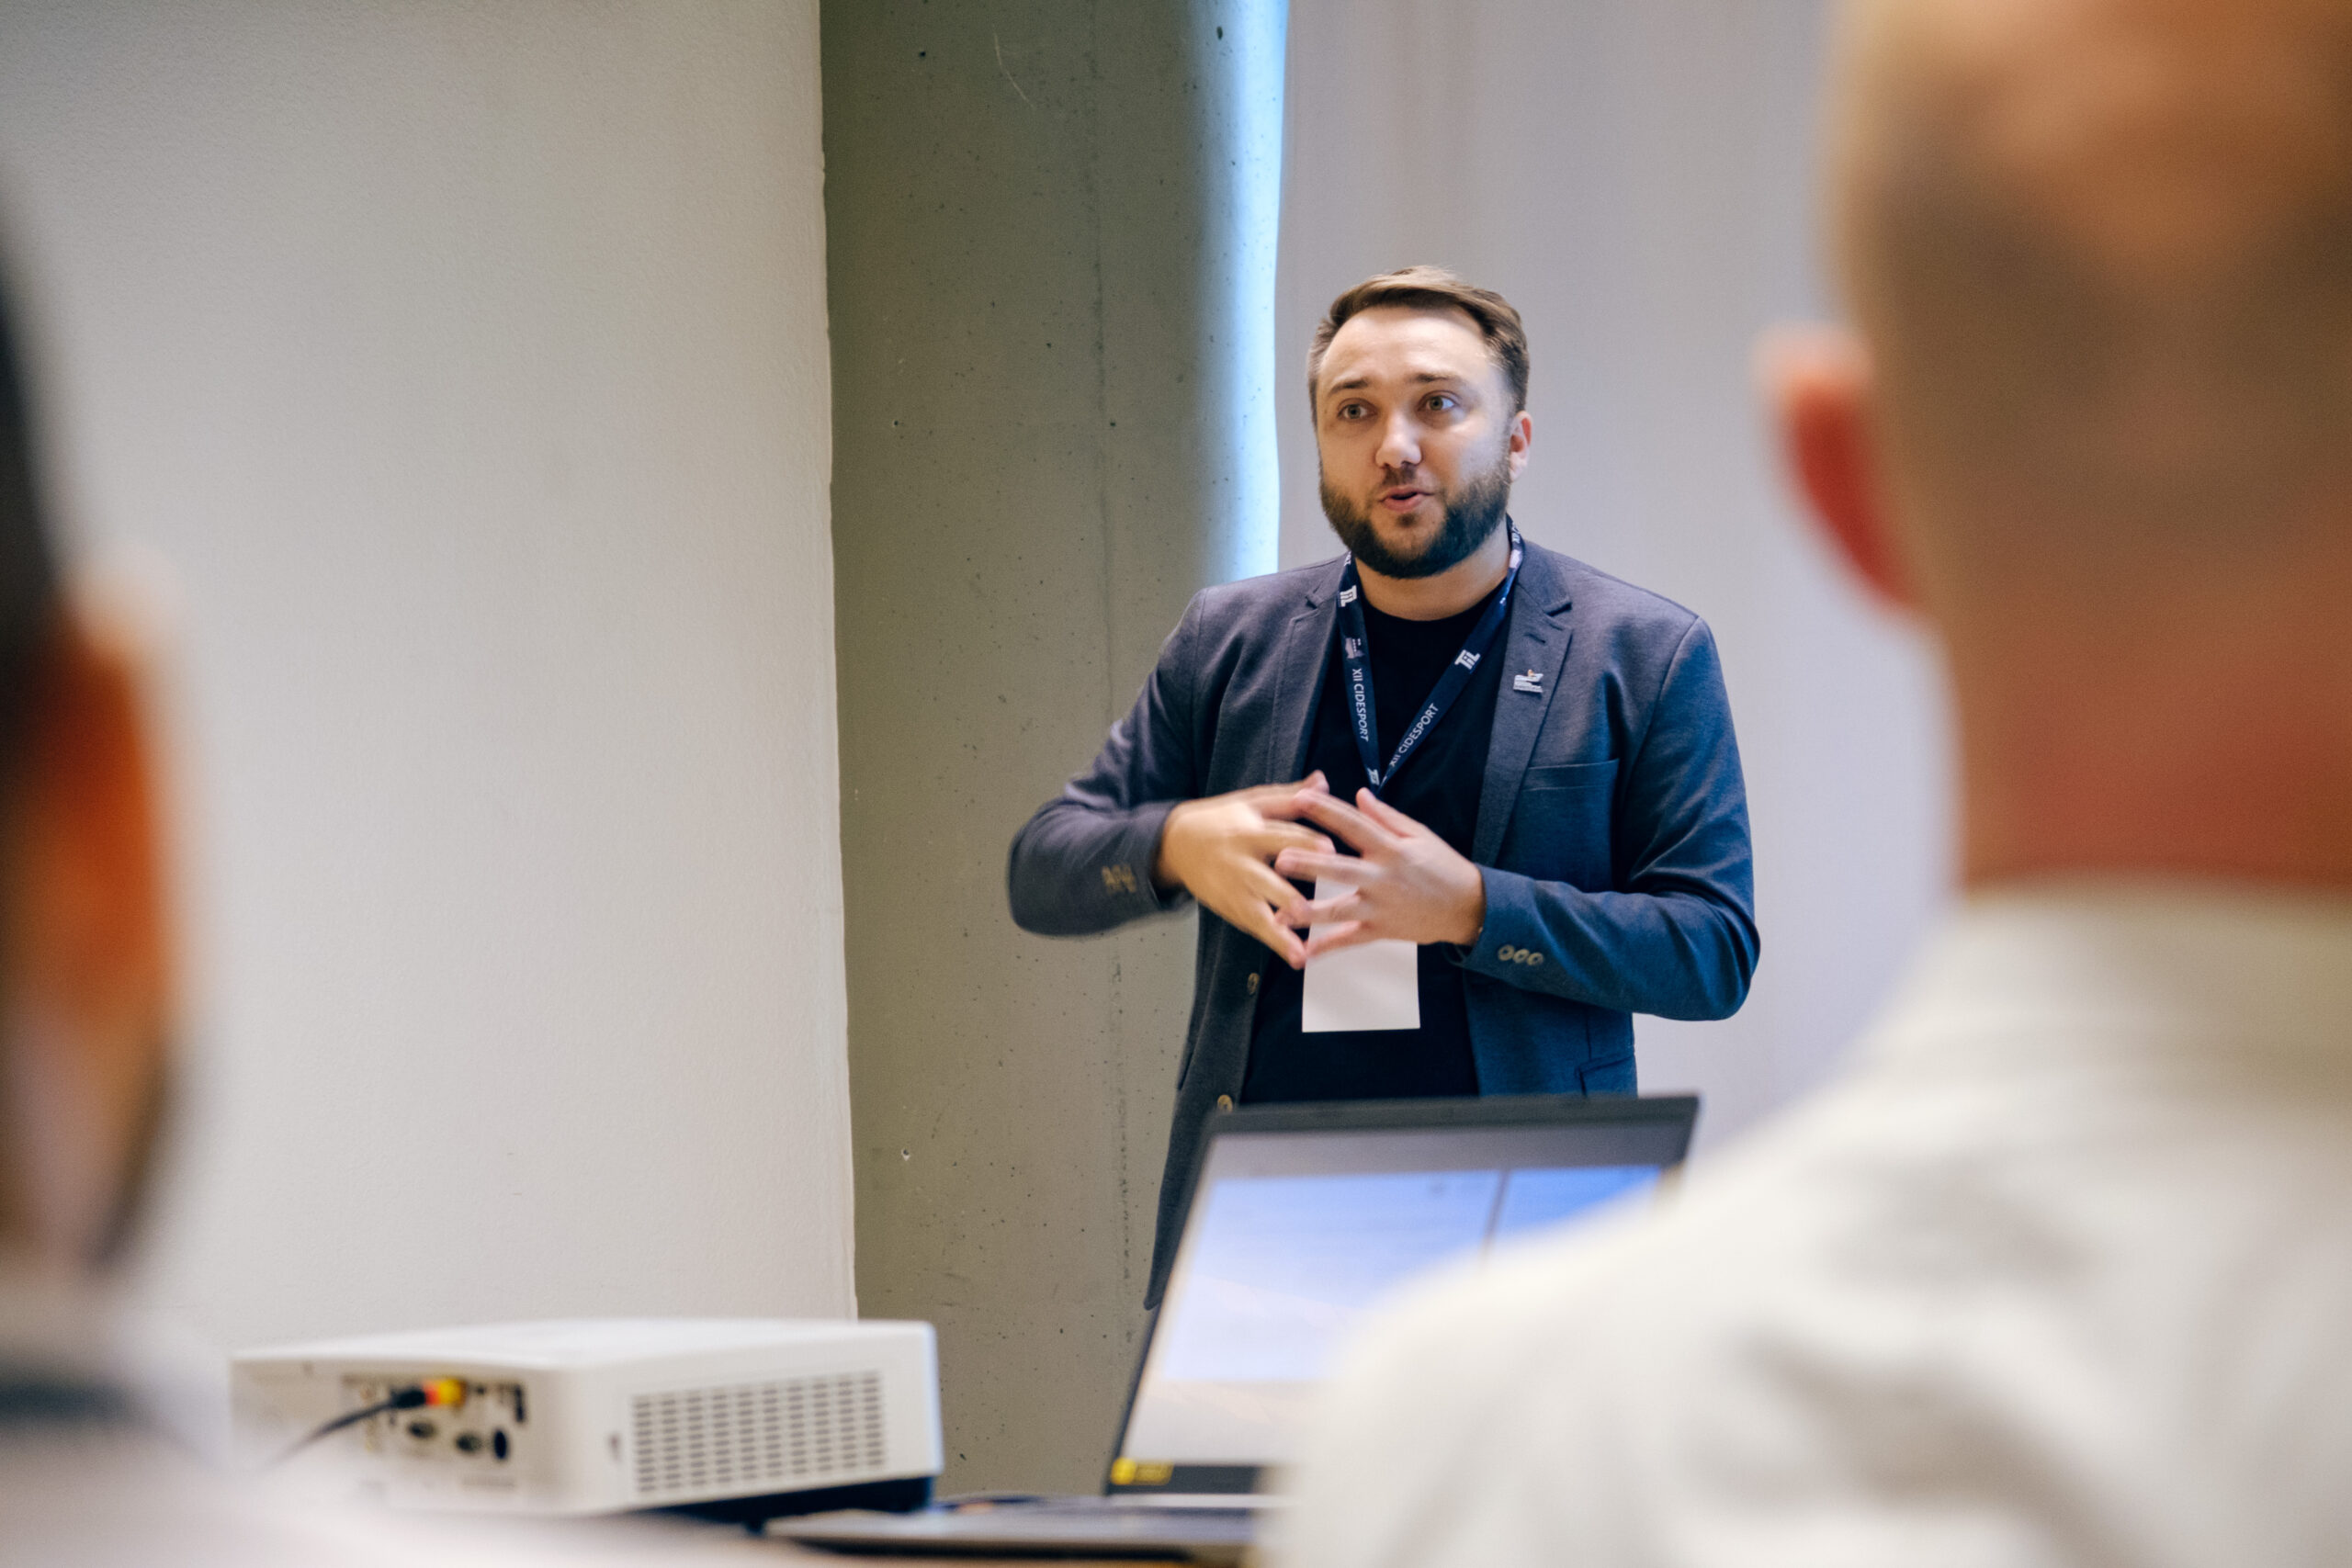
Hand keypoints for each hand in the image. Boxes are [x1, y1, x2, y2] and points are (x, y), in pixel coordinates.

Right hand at [1153, 773, 1333, 967]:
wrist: (1176, 843)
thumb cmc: (1222, 819)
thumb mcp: (1252, 802)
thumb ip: (1289, 796)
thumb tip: (1322, 781)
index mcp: (1250, 830)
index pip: (1281, 835)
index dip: (1305, 842)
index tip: (1331, 849)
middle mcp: (1241, 862)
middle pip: (1266, 880)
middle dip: (1286, 895)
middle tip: (1309, 908)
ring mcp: (1234, 889)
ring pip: (1258, 912)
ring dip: (1279, 933)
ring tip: (1300, 951)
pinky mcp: (1232, 908)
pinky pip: (1255, 927)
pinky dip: (1275, 943)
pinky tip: (1297, 958)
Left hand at [1275, 788, 1485, 957]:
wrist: (1468, 908)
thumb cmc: (1443, 867)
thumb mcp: (1420, 835)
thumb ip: (1386, 817)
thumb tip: (1359, 795)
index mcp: (1391, 849)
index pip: (1354, 825)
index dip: (1326, 811)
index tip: (1299, 799)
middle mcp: (1383, 878)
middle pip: (1340, 870)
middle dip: (1309, 865)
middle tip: (1280, 859)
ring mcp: (1380, 908)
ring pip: (1339, 911)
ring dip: (1309, 911)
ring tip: (1280, 913)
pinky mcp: (1381, 930)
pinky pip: (1349, 941)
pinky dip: (1326, 948)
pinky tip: (1302, 953)